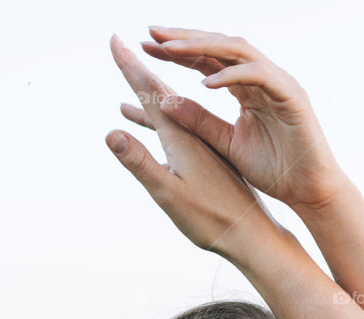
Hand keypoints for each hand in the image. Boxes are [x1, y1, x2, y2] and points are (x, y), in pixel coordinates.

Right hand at [105, 34, 284, 263]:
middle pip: (163, 92)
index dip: (131, 65)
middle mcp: (194, 135)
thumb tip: (111, 133)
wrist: (252, 235)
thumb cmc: (212, 220)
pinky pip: (182, 130)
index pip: (152, 91)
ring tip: (127, 90)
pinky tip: (158, 129)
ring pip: (172, 113)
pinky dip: (165, 125)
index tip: (114, 39)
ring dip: (150, 98)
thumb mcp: (170, 194)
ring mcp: (202, 147)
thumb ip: (141, 163)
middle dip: (140, 68)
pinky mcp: (208, 160)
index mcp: (183, 137)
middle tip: (120, 44)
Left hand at [120, 27, 347, 213]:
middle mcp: (261, 78)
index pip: (207, 61)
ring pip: (236, 51)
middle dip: (184, 38)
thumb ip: (201, 123)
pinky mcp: (292, 96)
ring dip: (202, 47)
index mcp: (245, 88)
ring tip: (170, 50)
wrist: (311, 193)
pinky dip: (231, 76)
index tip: (146, 47)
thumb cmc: (276, 171)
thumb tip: (166, 104)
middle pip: (219, 46)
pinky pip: (258, 76)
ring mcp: (278, 83)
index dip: (178, 52)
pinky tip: (205, 83)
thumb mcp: (228, 144)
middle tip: (151, 32)